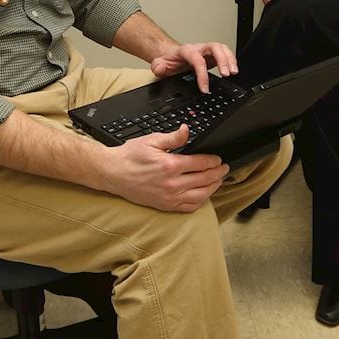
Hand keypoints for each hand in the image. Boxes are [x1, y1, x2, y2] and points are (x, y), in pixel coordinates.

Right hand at [105, 126, 229, 211]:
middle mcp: (172, 184)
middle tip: (224, 168)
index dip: (213, 161)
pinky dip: (200, 201)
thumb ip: (173, 137)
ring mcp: (169, 197)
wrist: (113, 173)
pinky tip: (204, 195)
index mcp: (170, 165)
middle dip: (218, 173)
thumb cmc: (130, 157)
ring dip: (213, 188)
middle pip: (205, 180)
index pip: (201, 164)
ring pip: (200, 196)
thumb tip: (187, 130)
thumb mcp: (152, 140)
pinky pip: (189, 207)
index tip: (218, 158)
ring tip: (218, 180)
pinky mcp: (165, 206)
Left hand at [150, 41, 236, 93]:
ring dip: (230, 59)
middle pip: (214, 48)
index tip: (205, 88)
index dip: (202, 74)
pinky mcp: (213, 55)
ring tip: (234, 72)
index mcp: (186, 51)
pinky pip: (225, 53)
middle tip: (227, 74)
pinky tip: (234, 70)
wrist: (172, 55)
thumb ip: (158, 67)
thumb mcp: (159, 64)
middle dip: (222, 60)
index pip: (197, 60)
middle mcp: (199, 48)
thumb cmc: (169, 61)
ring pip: (222, 48)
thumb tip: (161, 70)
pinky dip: (231, 60)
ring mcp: (207, 51)